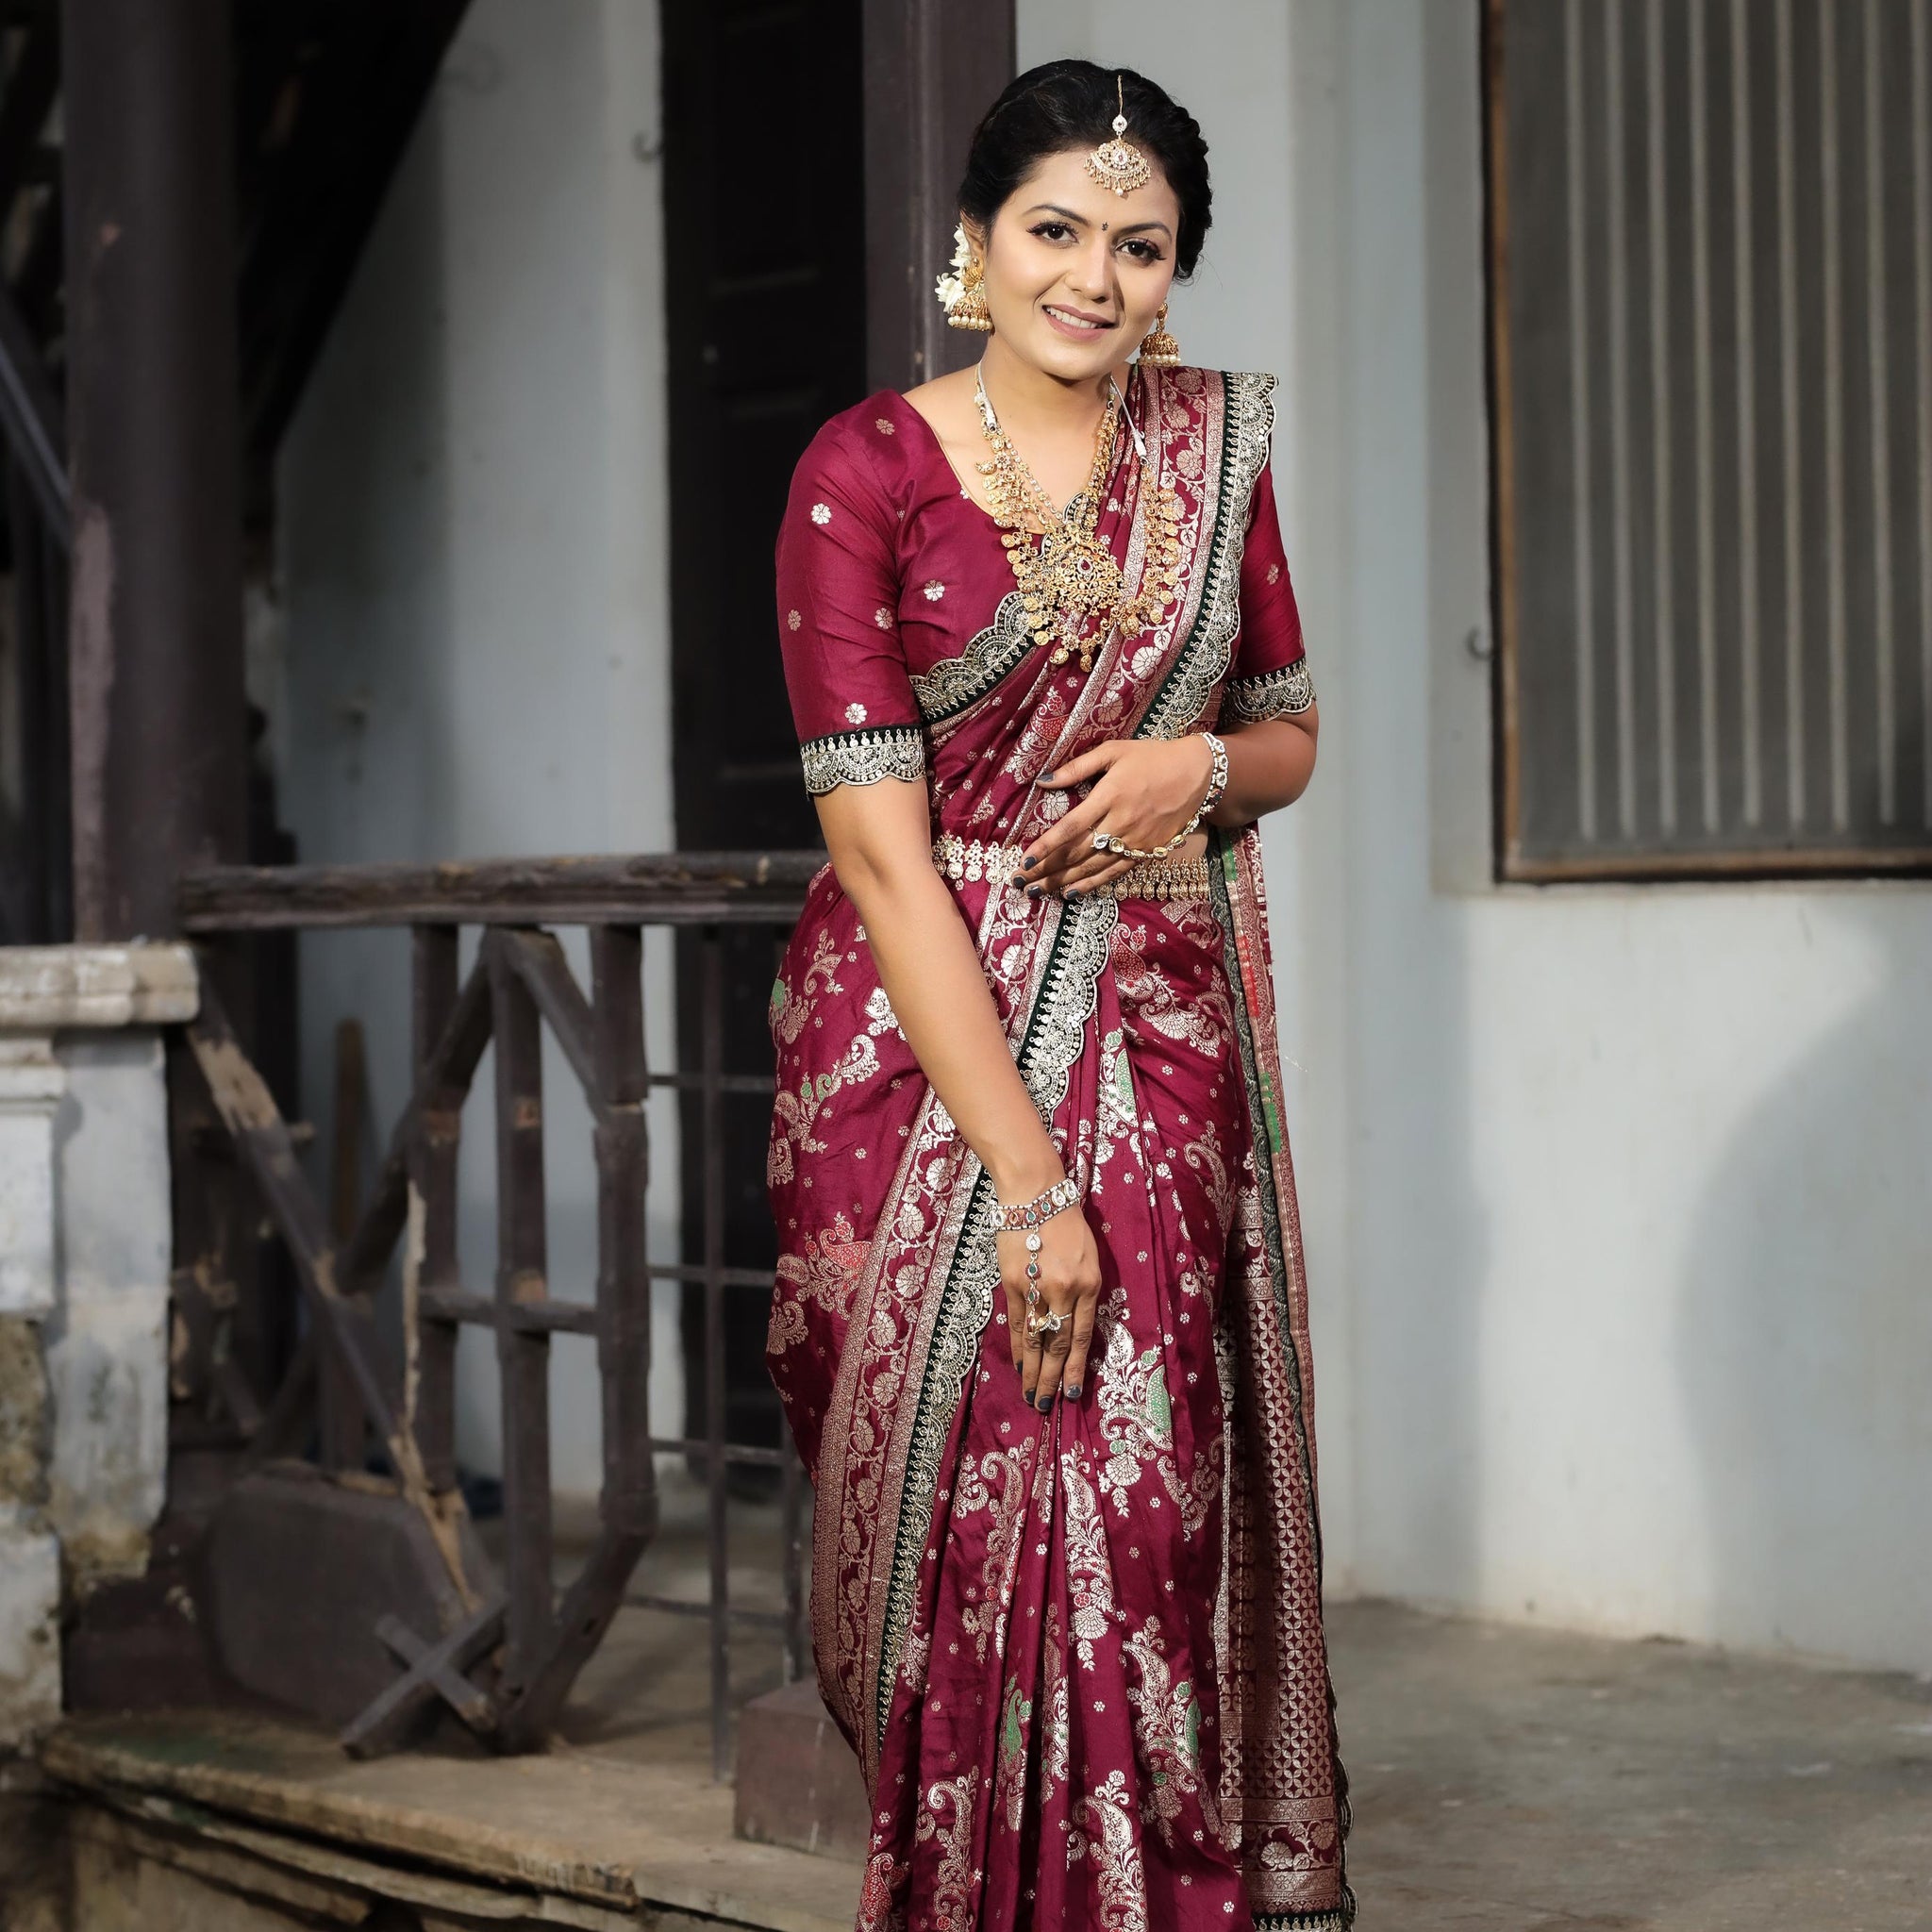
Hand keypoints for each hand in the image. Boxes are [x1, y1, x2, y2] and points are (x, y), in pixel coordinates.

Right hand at [996, 1205, 1100, 1408]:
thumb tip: (1075, 1330)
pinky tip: (1020, 1365)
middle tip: (1045, 1406)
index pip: (1082, 1337)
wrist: (1036, 1193)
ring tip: (1030, 1395)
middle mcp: (1064, 1289)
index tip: (1072, 1394)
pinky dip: (1018, 1346)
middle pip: (1058, 1344)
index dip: (1076, 1369)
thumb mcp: (1090, 1257)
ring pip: (1036, 1339)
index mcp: (1089, 1284)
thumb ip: (1084, 1292)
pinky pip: (1017, 1322)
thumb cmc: (1067, 1223)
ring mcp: (1036, 1286)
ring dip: (1033, 1370)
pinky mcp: (1012, 1282)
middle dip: (1052, 1379)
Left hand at [1019, 736, 1215, 895]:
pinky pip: (1115, 873)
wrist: (1197, 774)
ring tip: (1037, 891)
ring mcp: (1135, 841)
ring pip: (1093, 867)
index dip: (1046, 847)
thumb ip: (1077, 767)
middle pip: (1077, 853)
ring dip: (1063, 882)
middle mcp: (1121, 822)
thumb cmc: (1151, 758)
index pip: (1071, 827)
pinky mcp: (1147, 852)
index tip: (1024, 860)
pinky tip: (1072, 893)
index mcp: (1110, 795)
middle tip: (1020, 882)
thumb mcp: (1113, 751)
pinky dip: (1092, 885)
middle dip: (1047, 870)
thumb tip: (1043, 781)